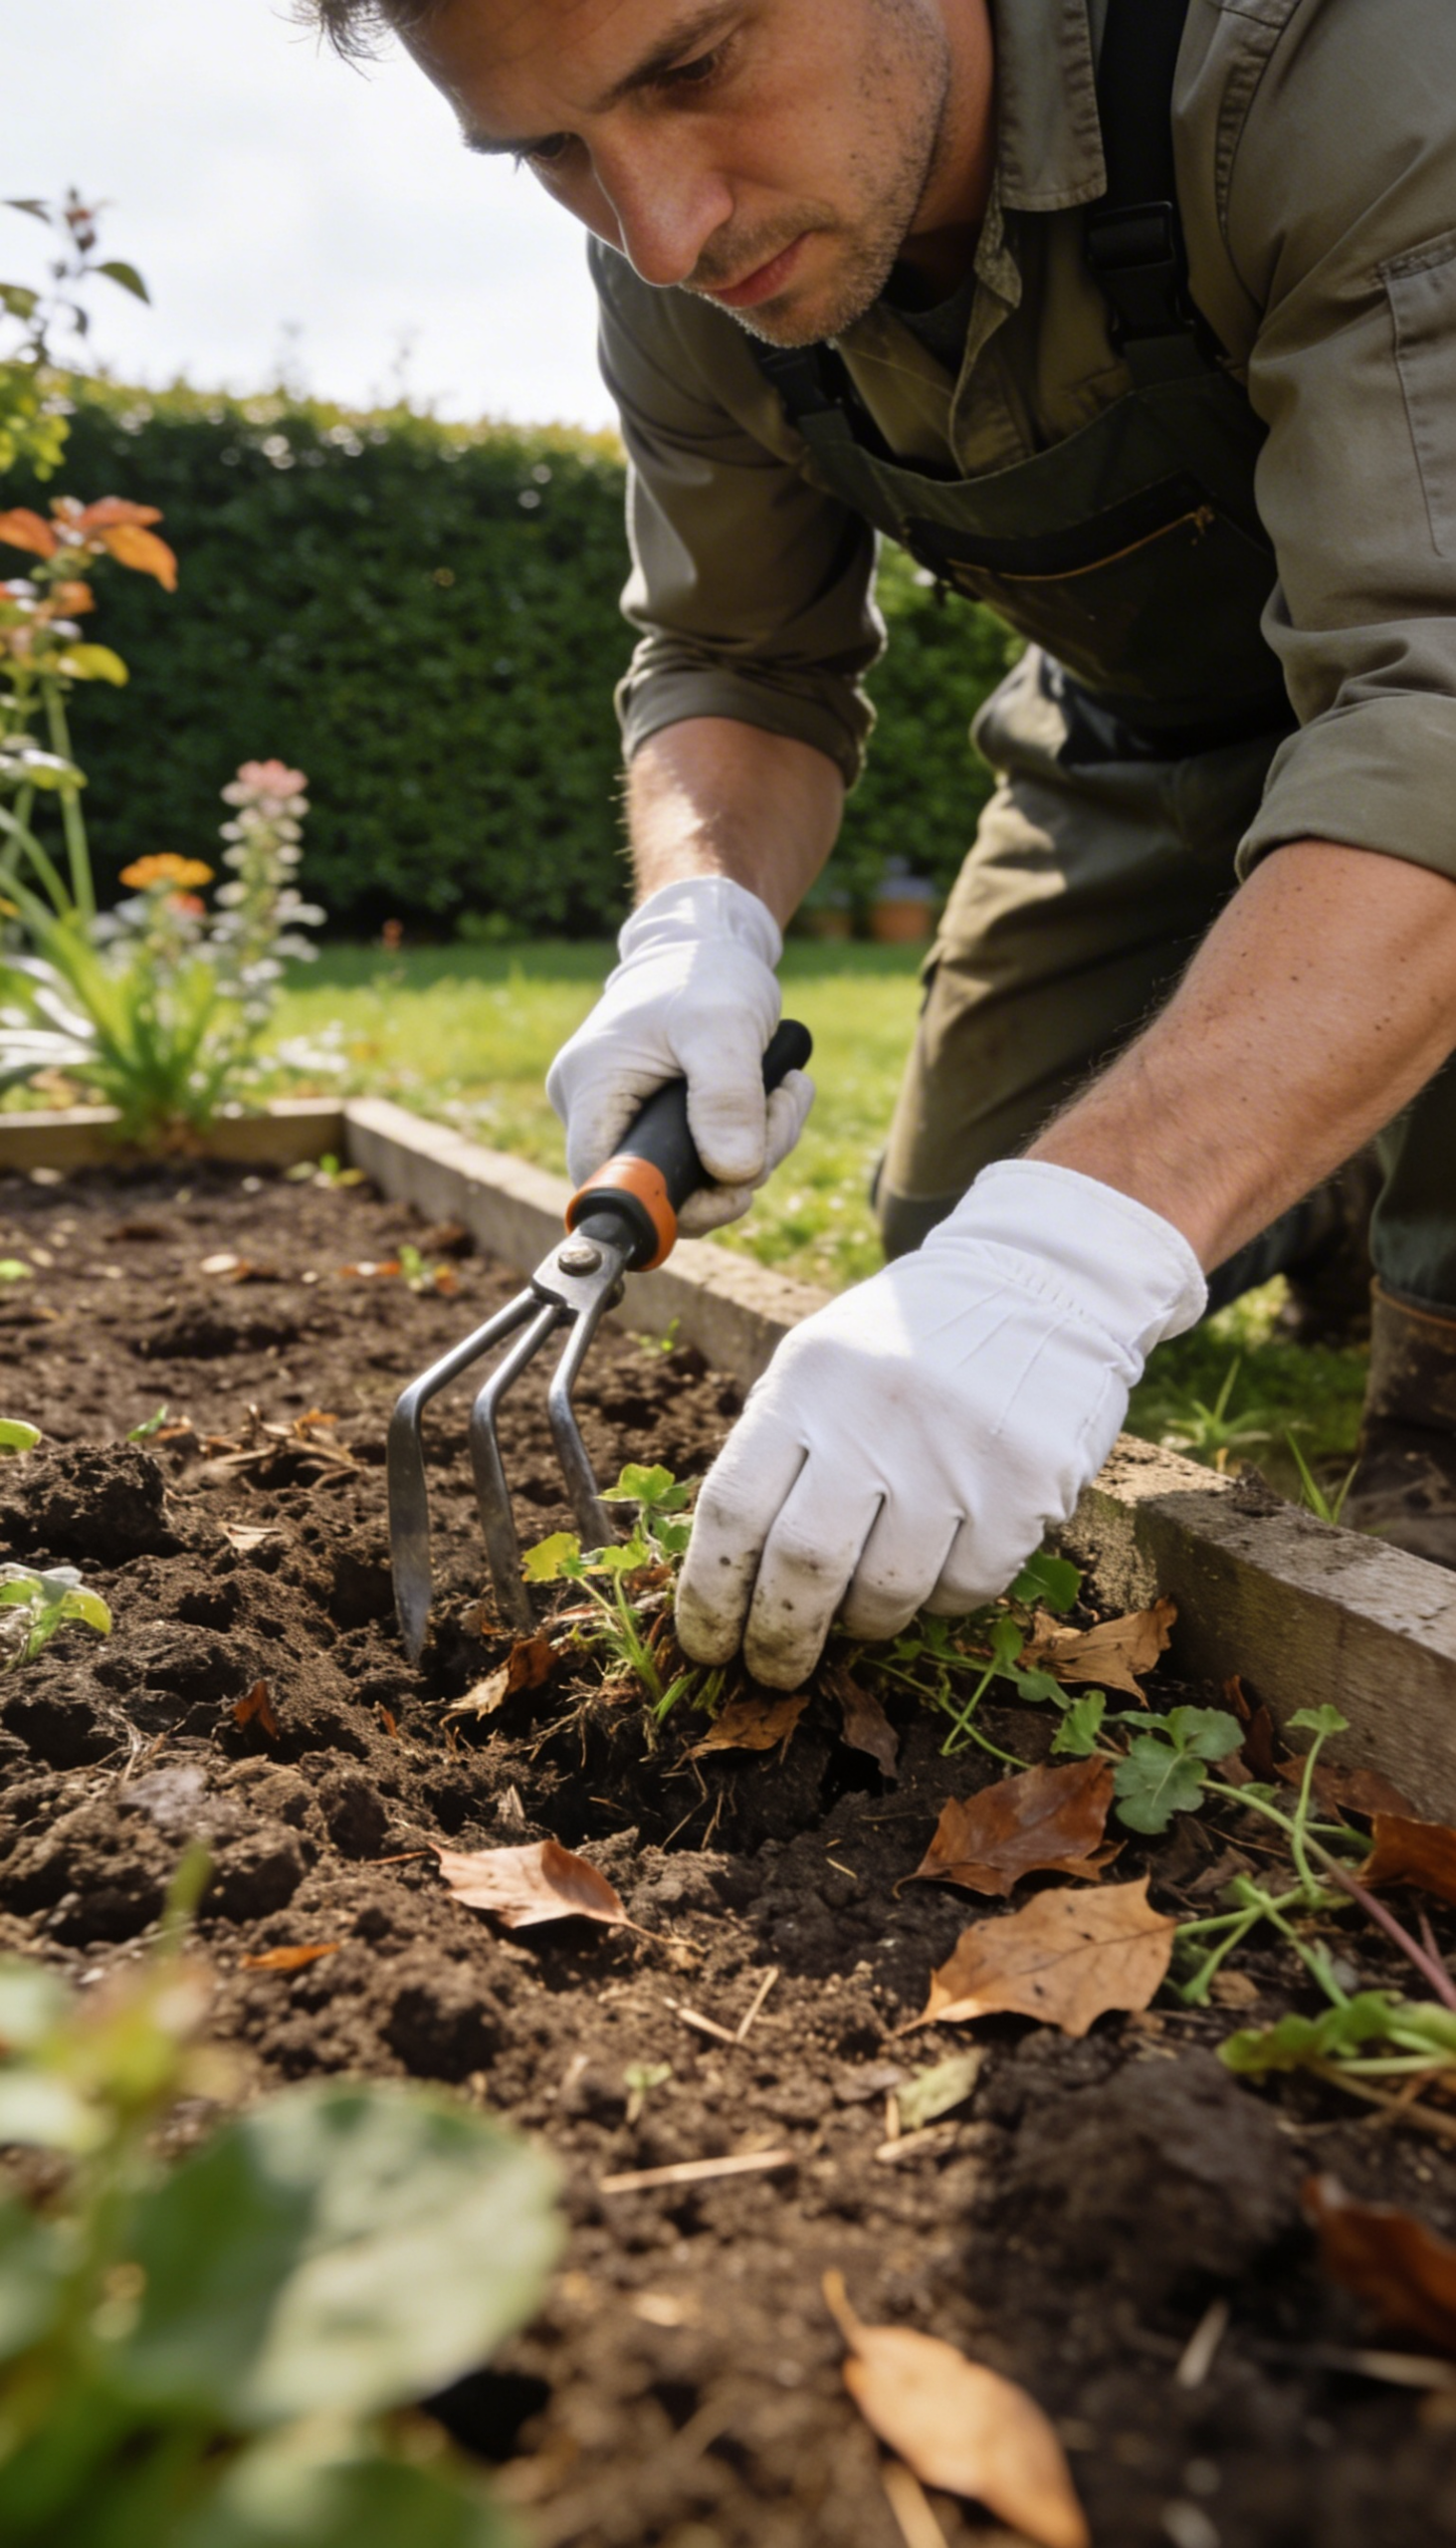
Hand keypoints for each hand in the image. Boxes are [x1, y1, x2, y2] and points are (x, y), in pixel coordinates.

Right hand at [546, 875, 813, 1233]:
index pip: (603, 1183)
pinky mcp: (652, 1118)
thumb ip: (728, 1100)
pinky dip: (746, 1140)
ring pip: (689, 1178)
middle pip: (657, 1187)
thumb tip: (735, 1176)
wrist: (704, 944)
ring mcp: (622, 1115)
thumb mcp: (724, 1026)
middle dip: (732, 1173)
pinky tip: (774, 1098)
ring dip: (753, 1152)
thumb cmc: (705, 973)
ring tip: (785, 1093)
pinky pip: (700, 1157)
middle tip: (780, 1120)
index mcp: (589, 1086)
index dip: (665, 1207)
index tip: (730, 1195)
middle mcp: (592, 1109)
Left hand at [675, 1161, 1205, 1686]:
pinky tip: (937, 1567)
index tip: (707, 1646)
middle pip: (803, 1565)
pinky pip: (965, 1588)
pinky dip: (940, 1600)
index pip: (732, 1509)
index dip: (709, 1596)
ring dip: (865, 1621)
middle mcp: (875, 1414)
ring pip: (886, 1593)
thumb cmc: (909, 1344)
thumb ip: (777, 1451)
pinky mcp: (1026, 1482)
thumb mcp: (822, 1363)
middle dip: (779, 1638)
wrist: (1040, 1284)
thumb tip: (728, 1577)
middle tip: (774, 1671)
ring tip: (863, 1608)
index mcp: (806, 1381)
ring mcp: (956, 1450)